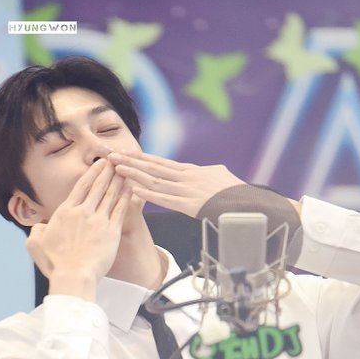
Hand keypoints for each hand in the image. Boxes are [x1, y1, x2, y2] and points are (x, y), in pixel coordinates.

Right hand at [26, 159, 130, 300]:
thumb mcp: (35, 244)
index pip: (81, 187)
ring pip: (111, 195)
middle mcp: (83, 213)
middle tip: (116, 160)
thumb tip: (41, 226)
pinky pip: (121, 211)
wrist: (74, 277)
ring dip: (118, 180)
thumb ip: (37, 230)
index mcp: (65, 212)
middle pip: (98, 186)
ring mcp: (99, 222)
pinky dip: (126, 198)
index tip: (100, 163)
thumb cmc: (55, 264)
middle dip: (108, 171)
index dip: (92, 173)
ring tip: (126, 170)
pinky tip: (131, 189)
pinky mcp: (112, 233)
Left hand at [109, 151, 244, 216]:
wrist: (248, 203)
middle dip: (130, 161)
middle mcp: (186, 178)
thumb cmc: (235, 192)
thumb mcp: (221, 175)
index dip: (141, 158)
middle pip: (153, 168)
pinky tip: (134, 189)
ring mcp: (187, 190)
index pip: (161, 163)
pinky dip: (149, 194)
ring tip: (117, 168)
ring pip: (155, 181)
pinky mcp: (191, 205)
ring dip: (134, 174)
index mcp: (191, 171)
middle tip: (111, 156)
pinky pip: (166, 199)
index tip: (125, 153)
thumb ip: (209, 171)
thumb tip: (208, 170)